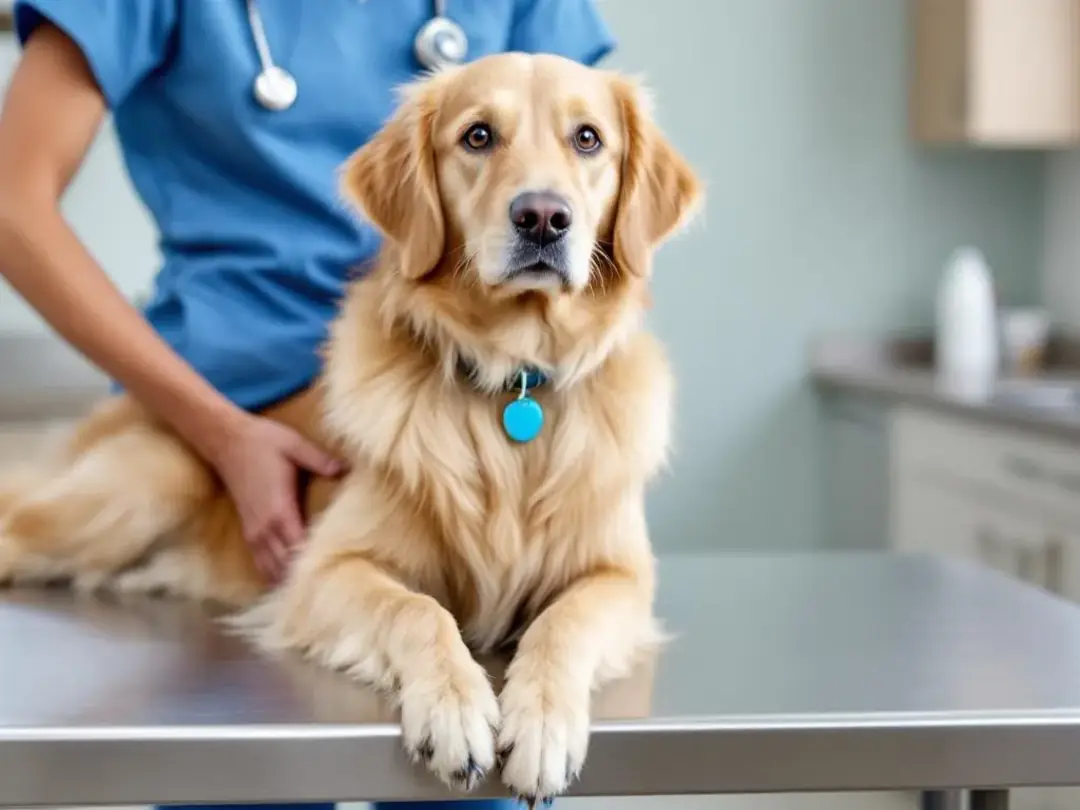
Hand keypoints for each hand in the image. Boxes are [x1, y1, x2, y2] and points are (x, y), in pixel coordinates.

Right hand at [210, 414, 344, 583]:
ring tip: (311, 593)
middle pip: (285, 566)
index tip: (334, 574)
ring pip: (270, 569)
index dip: (313, 563)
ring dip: (288, 580)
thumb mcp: (295, 445)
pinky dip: (274, 574)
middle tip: (330, 591)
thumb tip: (345, 469)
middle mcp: (265, 528)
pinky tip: (289, 582)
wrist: (227, 441)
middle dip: (304, 579)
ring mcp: (254, 532)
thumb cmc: (264, 442)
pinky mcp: (249, 531)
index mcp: (279, 511)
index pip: (299, 548)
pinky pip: (261, 562)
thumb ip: (320, 459)